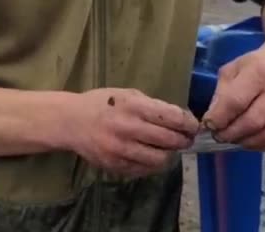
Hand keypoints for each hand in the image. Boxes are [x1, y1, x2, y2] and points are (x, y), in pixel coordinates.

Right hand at [64, 88, 198, 177]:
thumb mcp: (127, 94)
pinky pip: (145, 169)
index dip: (189, 124)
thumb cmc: (102, 104)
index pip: (174, 118)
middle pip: (170, 140)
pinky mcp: (116, 165)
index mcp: (133, 106)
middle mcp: (128, 128)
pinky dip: (152, 163)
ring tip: (167, 148)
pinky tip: (149, 155)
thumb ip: (153, 106)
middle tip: (185, 139)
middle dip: (183, 140)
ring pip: (160, 159)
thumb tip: (181, 120)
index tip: (193, 126)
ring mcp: (121, 149)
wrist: (70, 121)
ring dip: (169, 154)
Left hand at [202, 38, 264, 150]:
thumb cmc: (259, 64)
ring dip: (247, 143)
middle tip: (220, 136)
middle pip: (252, 122)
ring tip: (235, 139)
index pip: (235, 102)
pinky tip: (253, 140)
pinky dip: (264, 145)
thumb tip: (212, 122)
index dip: (219, 118)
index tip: (208, 125)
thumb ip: (222, 93)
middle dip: (231, 134)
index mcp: (260, 71)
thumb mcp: (234, 69)